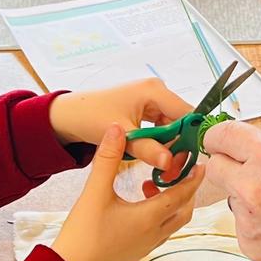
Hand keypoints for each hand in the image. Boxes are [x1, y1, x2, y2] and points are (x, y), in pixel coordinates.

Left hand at [49, 78, 192, 174]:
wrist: (69, 115)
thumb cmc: (92, 117)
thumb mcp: (123, 136)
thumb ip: (148, 149)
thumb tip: (170, 163)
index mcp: (154, 90)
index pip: (187, 113)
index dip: (191, 136)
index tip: (190, 160)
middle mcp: (156, 91)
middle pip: (181, 120)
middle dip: (179, 144)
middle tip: (175, 169)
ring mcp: (151, 99)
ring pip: (171, 126)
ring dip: (169, 145)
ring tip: (165, 167)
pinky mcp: (145, 108)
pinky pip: (161, 126)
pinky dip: (159, 141)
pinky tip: (154, 156)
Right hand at [51, 125, 203, 260]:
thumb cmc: (82, 234)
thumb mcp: (94, 192)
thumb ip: (108, 159)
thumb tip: (118, 129)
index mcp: (149, 218)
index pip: (181, 195)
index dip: (192, 179)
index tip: (201, 164)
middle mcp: (153, 234)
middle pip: (183, 211)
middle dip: (185, 191)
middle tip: (177, 172)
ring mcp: (146, 247)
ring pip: (171, 223)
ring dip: (170, 204)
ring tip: (149, 185)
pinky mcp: (136, 253)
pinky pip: (158, 232)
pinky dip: (158, 216)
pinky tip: (136, 206)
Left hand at [202, 122, 260, 260]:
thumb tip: (252, 145)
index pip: (220, 136)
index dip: (219, 136)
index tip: (221, 139)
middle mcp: (253, 187)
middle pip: (214, 167)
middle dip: (229, 165)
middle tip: (250, 169)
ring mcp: (249, 221)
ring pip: (231, 198)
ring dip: (247, 196)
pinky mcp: (251, 245)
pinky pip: (243, 225)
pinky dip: (258, 222)